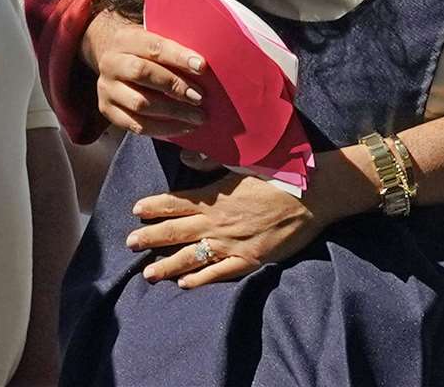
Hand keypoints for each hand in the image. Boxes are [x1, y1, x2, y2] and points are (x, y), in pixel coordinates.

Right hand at [82, 10, 205, 137]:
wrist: (113, 59)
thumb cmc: (145, 51)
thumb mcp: (154, 40)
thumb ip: (173, 50)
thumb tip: (203, 66)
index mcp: (126, 39)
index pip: (153, 46)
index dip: (178, 57)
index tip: (201, 66)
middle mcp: (112, 63)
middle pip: (143, 74)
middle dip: (175, 86)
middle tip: (200, 97)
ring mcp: (106, 88)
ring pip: (139, 103)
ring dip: (173, 111)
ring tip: (197, 116)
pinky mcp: (107, 110)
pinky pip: (136, 125)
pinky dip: (163, 128)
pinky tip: (182, 127)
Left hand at [125, 170, 327, 288]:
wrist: (313, 194)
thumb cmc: (279, 174)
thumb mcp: (243, 161)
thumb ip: (212, 162)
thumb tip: (185, 159)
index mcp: (216, 197)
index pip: (177, 203)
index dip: (155, 206)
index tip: (135, 210)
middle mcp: (219, 222)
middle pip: (177, 231)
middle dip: (151, 237)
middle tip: (129, 244)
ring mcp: (233, 243)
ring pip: (193, 256)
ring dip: (168, 264)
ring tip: (148, 273)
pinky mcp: (251, 259)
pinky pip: (220, 273)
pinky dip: (202, 279)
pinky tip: (186, 284)